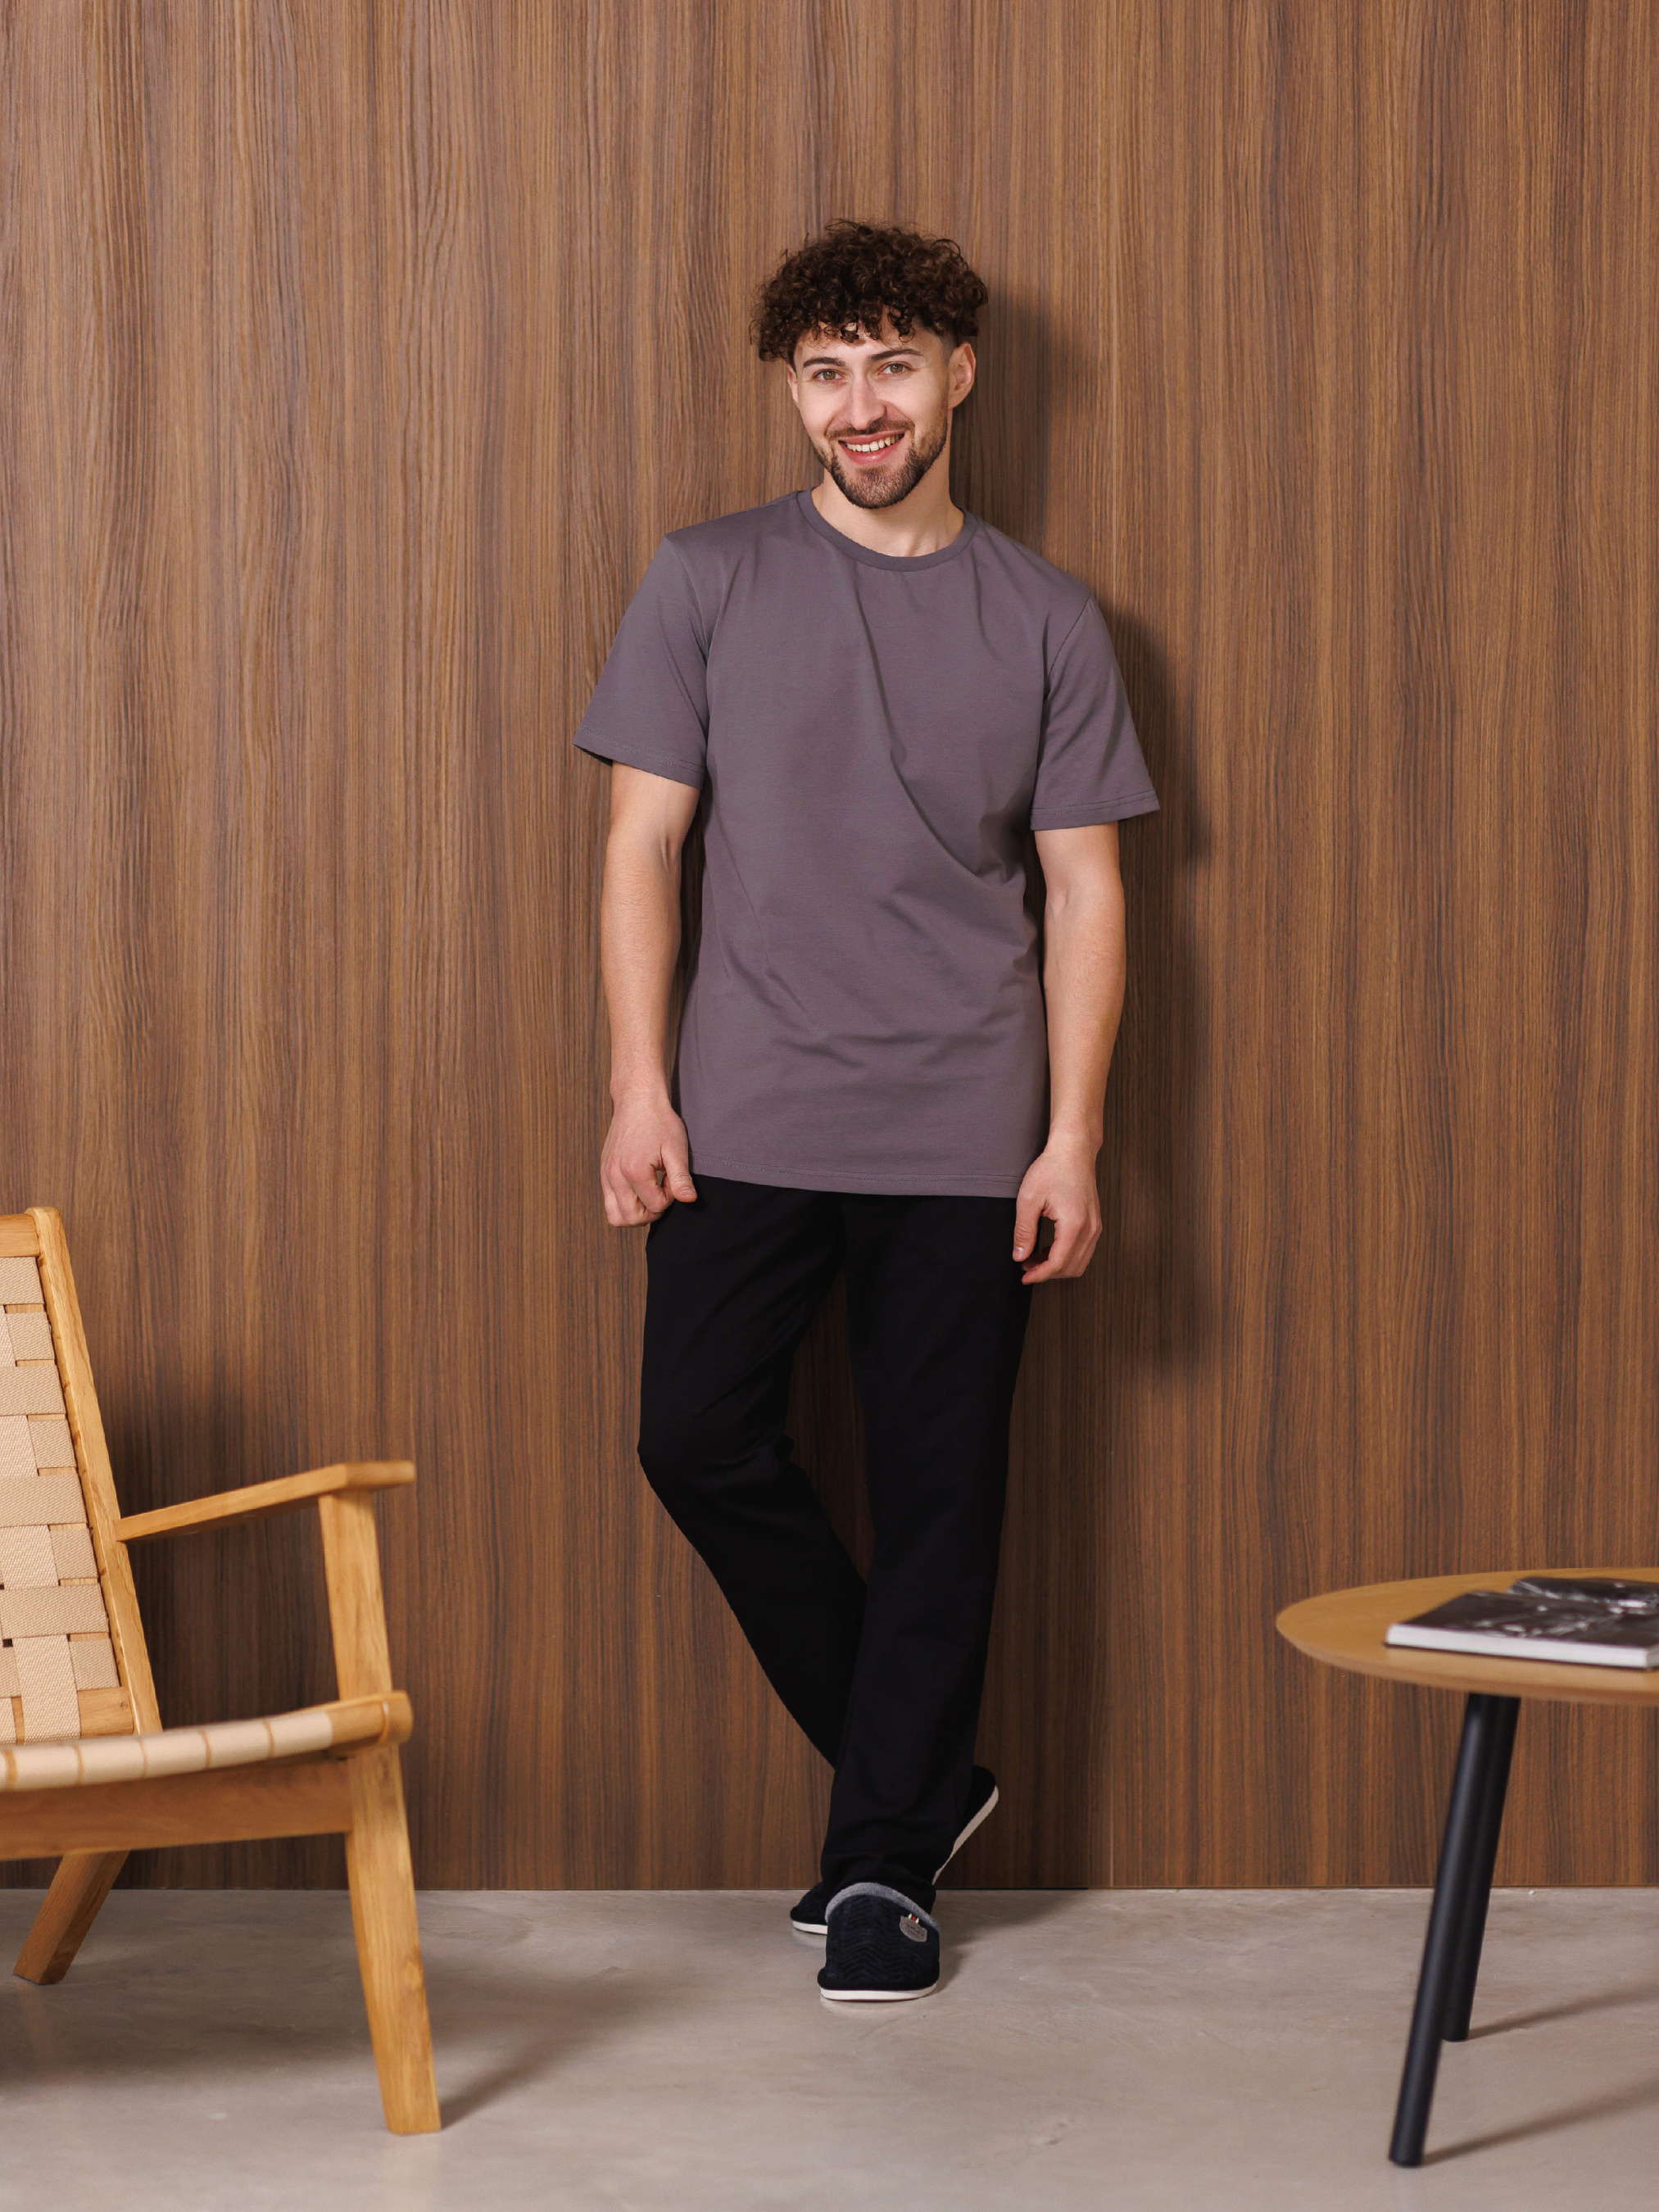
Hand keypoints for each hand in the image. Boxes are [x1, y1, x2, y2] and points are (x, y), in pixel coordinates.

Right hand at [600, 1095, 697, 1225]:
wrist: (637, 1100)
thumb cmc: (659, 1121)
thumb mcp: (676, 1149)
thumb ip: (681, 1178)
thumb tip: (689, 1200)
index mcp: (634, 1170)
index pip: (655, 1206)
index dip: (669, 1197)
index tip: (672, 1179)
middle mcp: (614, 1175)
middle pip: (630, 1218)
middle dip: (652, 1212)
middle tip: (663, 1191)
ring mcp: (605, 1174)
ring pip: (615, 1216)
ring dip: (636, 1213)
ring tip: (650, 1193)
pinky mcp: (603, 1172)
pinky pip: (609, 1202)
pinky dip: (625, 1203)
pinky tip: (640, 1187)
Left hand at [1012, 1133, 1101, 1283]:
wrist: (1073, 1150)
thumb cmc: (1051, 1169)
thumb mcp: (1028, 1199)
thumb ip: (1024, 1231)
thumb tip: (1019, 1257)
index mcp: (1074, 1224)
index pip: (1058, 1263)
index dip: (1040, 1275)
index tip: (1024, 1277)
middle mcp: (1091, 1229)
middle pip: (1071, 1268)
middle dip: (1048, 1273)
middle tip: (1025, 1266)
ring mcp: (1096, 1226)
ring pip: (1080, 1263)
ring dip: (1057, 1266)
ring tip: (1034, 1258)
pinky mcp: (1095, 1223)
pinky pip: (1084, 1251)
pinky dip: (1067, 1257)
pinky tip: (1048, 1248)